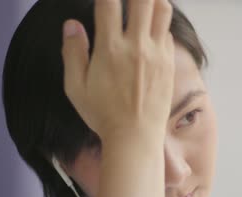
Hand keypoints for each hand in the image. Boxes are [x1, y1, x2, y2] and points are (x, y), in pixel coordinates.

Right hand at [61, 0, 174, 142]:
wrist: (136, 137)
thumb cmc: (103, 115)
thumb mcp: (76, 87)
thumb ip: (72, 52)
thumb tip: (72, 25)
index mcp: (110, 49)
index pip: (109, 3)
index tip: (104, 0)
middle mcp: (137, 46)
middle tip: (127, 1)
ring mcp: (157, 54)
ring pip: (162, 10)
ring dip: (153, 1)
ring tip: (142, 5)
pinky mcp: (169, 64)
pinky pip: (168, 33)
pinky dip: (160, 25)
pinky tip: (150, 30)